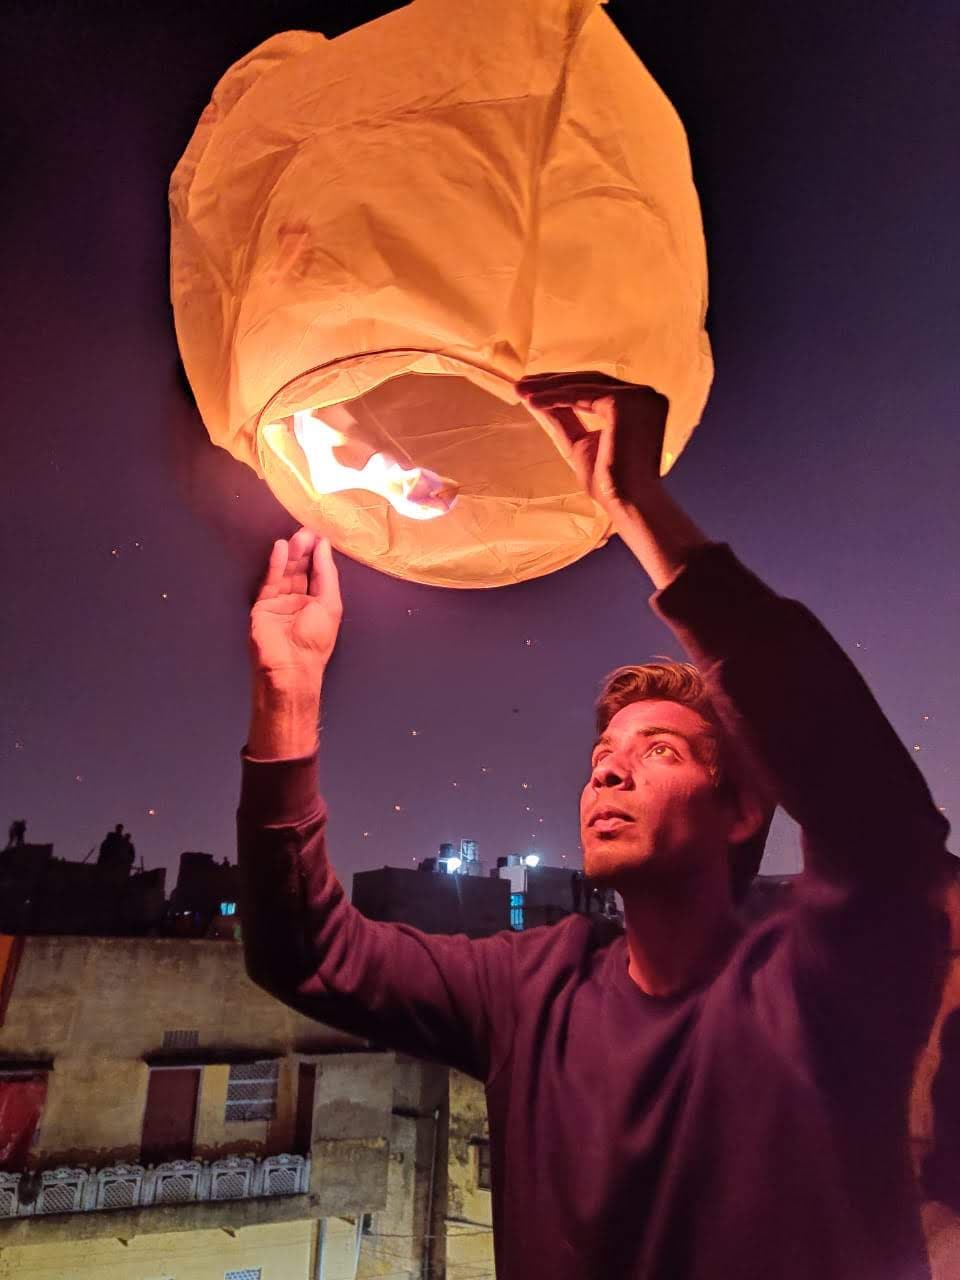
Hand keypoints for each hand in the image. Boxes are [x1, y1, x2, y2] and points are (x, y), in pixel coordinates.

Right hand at [249, 528, 341, 688]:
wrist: (290, 666)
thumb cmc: (315, 639)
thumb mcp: (330, 604)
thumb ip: (326, 574)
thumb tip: (324, 546)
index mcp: (320, 602)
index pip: (319, 572)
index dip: (319, 554)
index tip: (320, 534)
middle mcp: (300, 600)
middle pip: (302, 569)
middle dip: (305, 551)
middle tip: (306, 532)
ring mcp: (281, 601)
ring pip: (286, 572)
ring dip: (291, 554)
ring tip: (296, 538)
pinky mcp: (263, 604)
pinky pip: (271, 580)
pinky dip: (275, 564)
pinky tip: (280, 548)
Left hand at [516, 372, 668, 513]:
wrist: (627, 502)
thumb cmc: (610, 483)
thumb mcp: (580, 442)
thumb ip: (564, 419)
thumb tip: (537, 399)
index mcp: (641, 404)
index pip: (598, 386)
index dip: (564, 386)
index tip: (535, 389)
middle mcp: (645, 395)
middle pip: (590, 380)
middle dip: (552, 382)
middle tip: (521, 384)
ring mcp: (639, 396)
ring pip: (583, 385)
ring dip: (548, 388)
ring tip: (521, 392)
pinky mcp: (625, 401)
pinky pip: (582, 395)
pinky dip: (555, 397)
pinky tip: (532, 402)